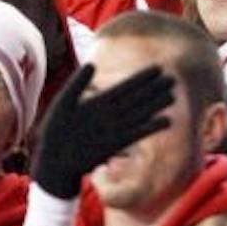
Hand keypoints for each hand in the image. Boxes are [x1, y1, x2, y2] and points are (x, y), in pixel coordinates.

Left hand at [32, 62, 174, 200]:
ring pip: (139, 115)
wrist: (54, 162)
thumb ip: (77, 84)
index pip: (124, 87)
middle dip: (153, 89)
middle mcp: (109, 115)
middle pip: (136, 99)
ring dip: (155, 106)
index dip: (141, 78)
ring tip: (172, 96)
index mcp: (97, 102)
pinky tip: (166, 121)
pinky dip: (150, 127)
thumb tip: (92, 64)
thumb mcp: (63, 103)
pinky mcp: (116, 145)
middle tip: (172, 79)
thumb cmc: (54, 131)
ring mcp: (113, 129)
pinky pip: (136, 134)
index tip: (157, 68)